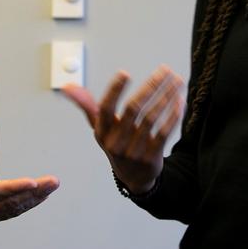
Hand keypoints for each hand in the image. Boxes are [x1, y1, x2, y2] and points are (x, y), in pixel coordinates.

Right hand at [0, 157, 59, 248]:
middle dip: (35, 192)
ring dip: (36, 198)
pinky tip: (39, 197)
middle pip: (11, 201)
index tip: (32, 182)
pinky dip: (27, 204)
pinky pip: (11, 212)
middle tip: (54, 181)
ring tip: (53, 186)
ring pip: (14, 207)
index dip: (13, 188)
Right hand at [62, 65, 183, 194]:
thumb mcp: (99, 127)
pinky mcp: (151, 158)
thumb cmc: (116, 144)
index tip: (125, 73)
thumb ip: (86, 105)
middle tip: (164, 71)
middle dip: (151, 86)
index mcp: (101, 132)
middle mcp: (115, 142)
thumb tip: (67, 87)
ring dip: (167, 96)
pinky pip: (164, 133)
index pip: (105, 108)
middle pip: (133, 109)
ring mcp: (134, 151)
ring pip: (151, 118)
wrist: (134, 177)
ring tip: (177, 81)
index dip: (114, 91)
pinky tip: (179, 101)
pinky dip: (173, 116)